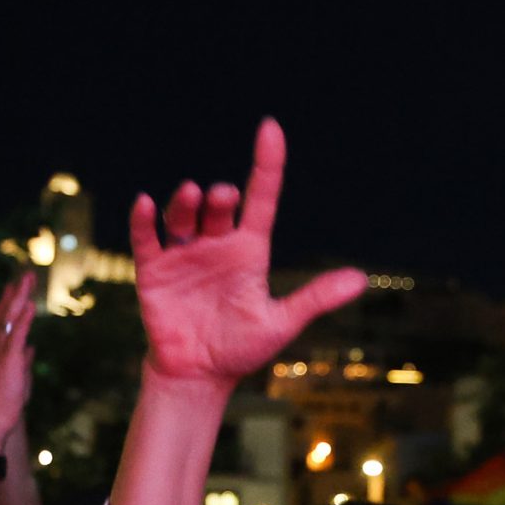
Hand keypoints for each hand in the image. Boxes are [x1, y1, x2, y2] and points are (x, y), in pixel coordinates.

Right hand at [129, 119, 368, 391]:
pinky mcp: (154, 271)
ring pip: (183, 216)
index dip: (267, 163)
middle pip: (218, 208)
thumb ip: (315, 298)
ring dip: (185, 203)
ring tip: (192, 194)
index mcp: (249, 251)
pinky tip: (144, 204)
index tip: (270, 128)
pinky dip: (143, 221)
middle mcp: (216, 244)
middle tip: (224, 195)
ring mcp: (184, 255)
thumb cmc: (242, 348)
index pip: (261, 198)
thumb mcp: (280, 323)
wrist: (199, 376)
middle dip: (220, 198)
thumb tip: (361, 280)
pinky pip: (147, 239)